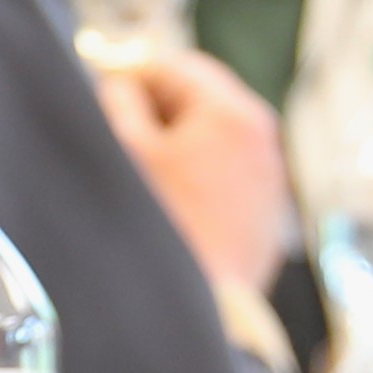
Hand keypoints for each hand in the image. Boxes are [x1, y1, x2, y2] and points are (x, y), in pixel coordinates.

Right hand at [98, 42, 298, 298]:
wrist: (203, 307)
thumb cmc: (162, 225)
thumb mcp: (127, 149)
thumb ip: (120, 99)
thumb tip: (123, 84)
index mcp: (232, 111)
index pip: (176, 65)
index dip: (133, 73)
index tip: (103, 89)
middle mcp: (262, 136)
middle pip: (200, 99)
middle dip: (157, 111)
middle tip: (118, 134)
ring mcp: (270, 177)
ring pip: (212, 140)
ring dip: (176, 147)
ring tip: (144, 179)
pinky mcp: (266, 214)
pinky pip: (227, 176)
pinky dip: (198, 179)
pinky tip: (171, 208)